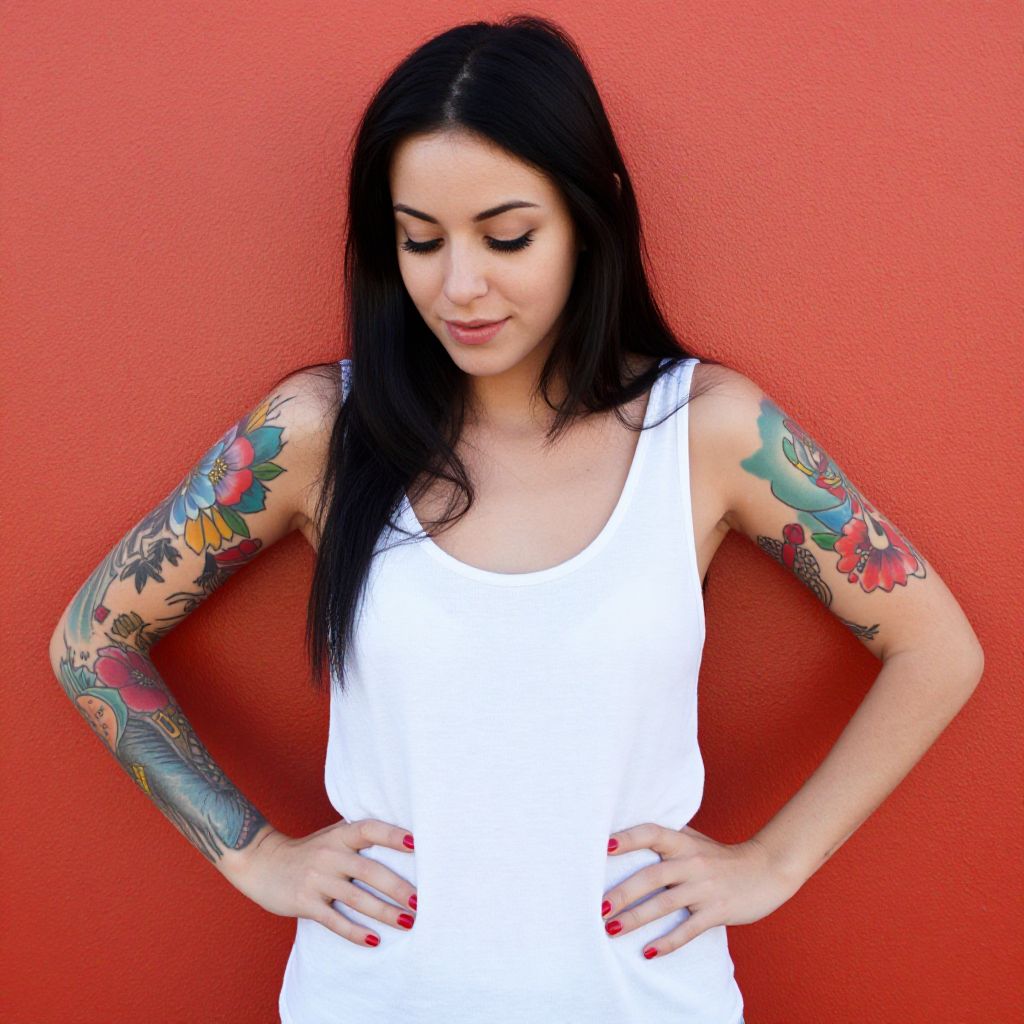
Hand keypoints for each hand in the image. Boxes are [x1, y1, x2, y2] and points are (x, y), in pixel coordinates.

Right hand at [224, 818, 417, 946]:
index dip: (392, 835)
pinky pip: (334, 920)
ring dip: (384, 912)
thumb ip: (357, 837)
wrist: (260, 862)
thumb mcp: (330, 836)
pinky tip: (374, 940)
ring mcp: (317, 880)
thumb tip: (402, 839)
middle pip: (369, 871)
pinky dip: (355, 932)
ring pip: (356, 899)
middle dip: (397, 887)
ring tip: (409, 922)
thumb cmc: (307, 850)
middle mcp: (329, 855)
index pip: (369, 829)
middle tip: (421, 901)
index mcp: (339, 835)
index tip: (415, 844)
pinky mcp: (305, 903)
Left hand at [601, 823, 800, 958]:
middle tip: (598, 908)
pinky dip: (668, 942)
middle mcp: (692, 862)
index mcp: (684, 841)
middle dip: (623, 893)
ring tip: (611, 930)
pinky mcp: (717, 911)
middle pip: (652, 876)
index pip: (652, 833)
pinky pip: (688, 929)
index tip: (604, 847)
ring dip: (636, 919)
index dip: (629, 838)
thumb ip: (669, 838)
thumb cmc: (722, 856)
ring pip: (665, 904)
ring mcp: (704, 888)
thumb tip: (629, 834)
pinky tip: (648, 952)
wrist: (768, 869)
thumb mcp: (696, 840)